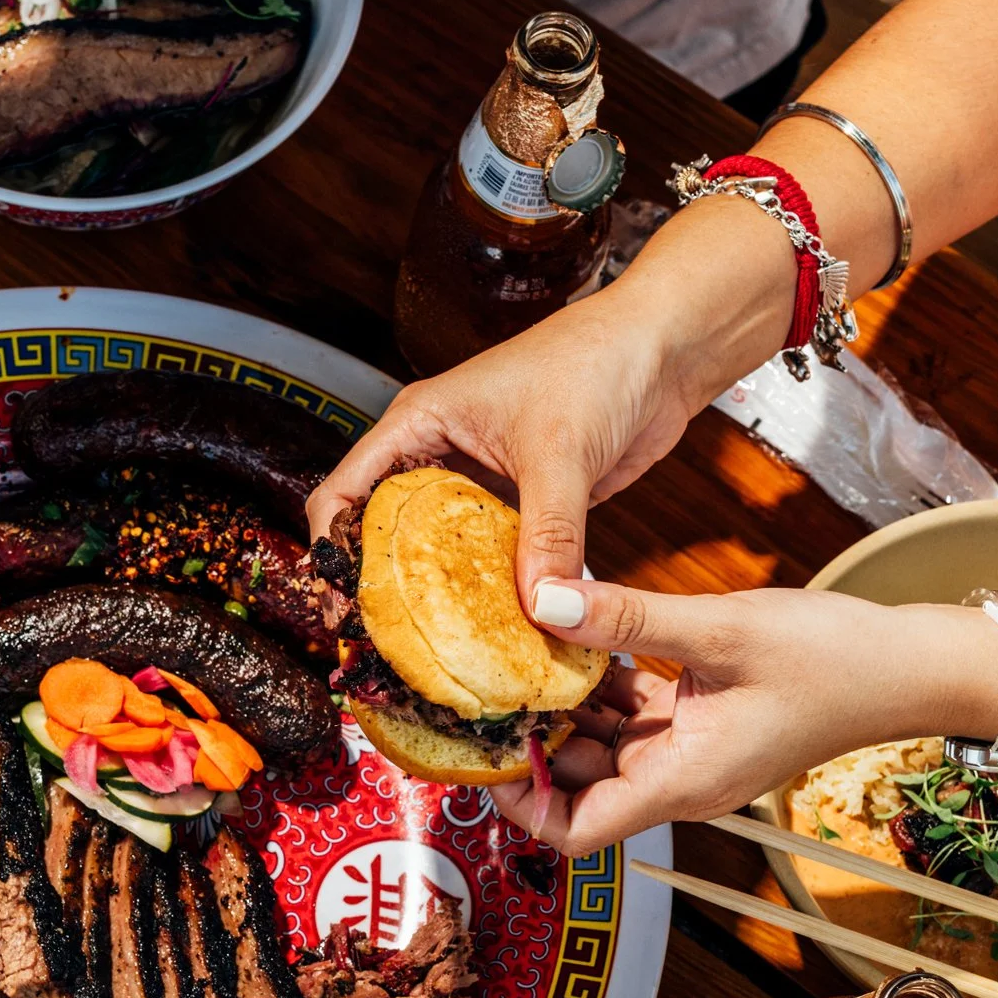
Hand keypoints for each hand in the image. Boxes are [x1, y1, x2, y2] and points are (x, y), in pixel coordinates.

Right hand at [307, 294, 694, 610]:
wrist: (666, 347)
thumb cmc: (597, 361)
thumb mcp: (561, 452)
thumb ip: (549, 534)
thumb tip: (543, 608)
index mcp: (419, 424)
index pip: (344, 494)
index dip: (331, 553)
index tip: (342, 609)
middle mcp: (438, 454)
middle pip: (383, 532)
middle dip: (379, 588)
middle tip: (381, 645)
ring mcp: (480, 482)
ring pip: (438, 551)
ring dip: (437, 596)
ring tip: (430, 650)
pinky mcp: (523, 505)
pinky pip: (491, 558)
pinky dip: (489, 592)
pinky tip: (493, 628)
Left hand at [492, 579, 997, 853]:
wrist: (912, 668)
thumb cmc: (836, 659)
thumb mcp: (723, 628)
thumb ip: (629, 618)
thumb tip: (545, 599)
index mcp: (682, 782)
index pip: (576, 831)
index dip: (522, 804)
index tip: (484, 753)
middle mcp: (679, 781)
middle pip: (579, 786)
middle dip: (533, 743)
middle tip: (488, 683)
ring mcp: (690, 755)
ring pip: (603, 747)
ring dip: (565, 708)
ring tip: (523, 652)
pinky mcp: (701, 726)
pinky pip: (634, 719)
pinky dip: (604, 689)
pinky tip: (582, 637)